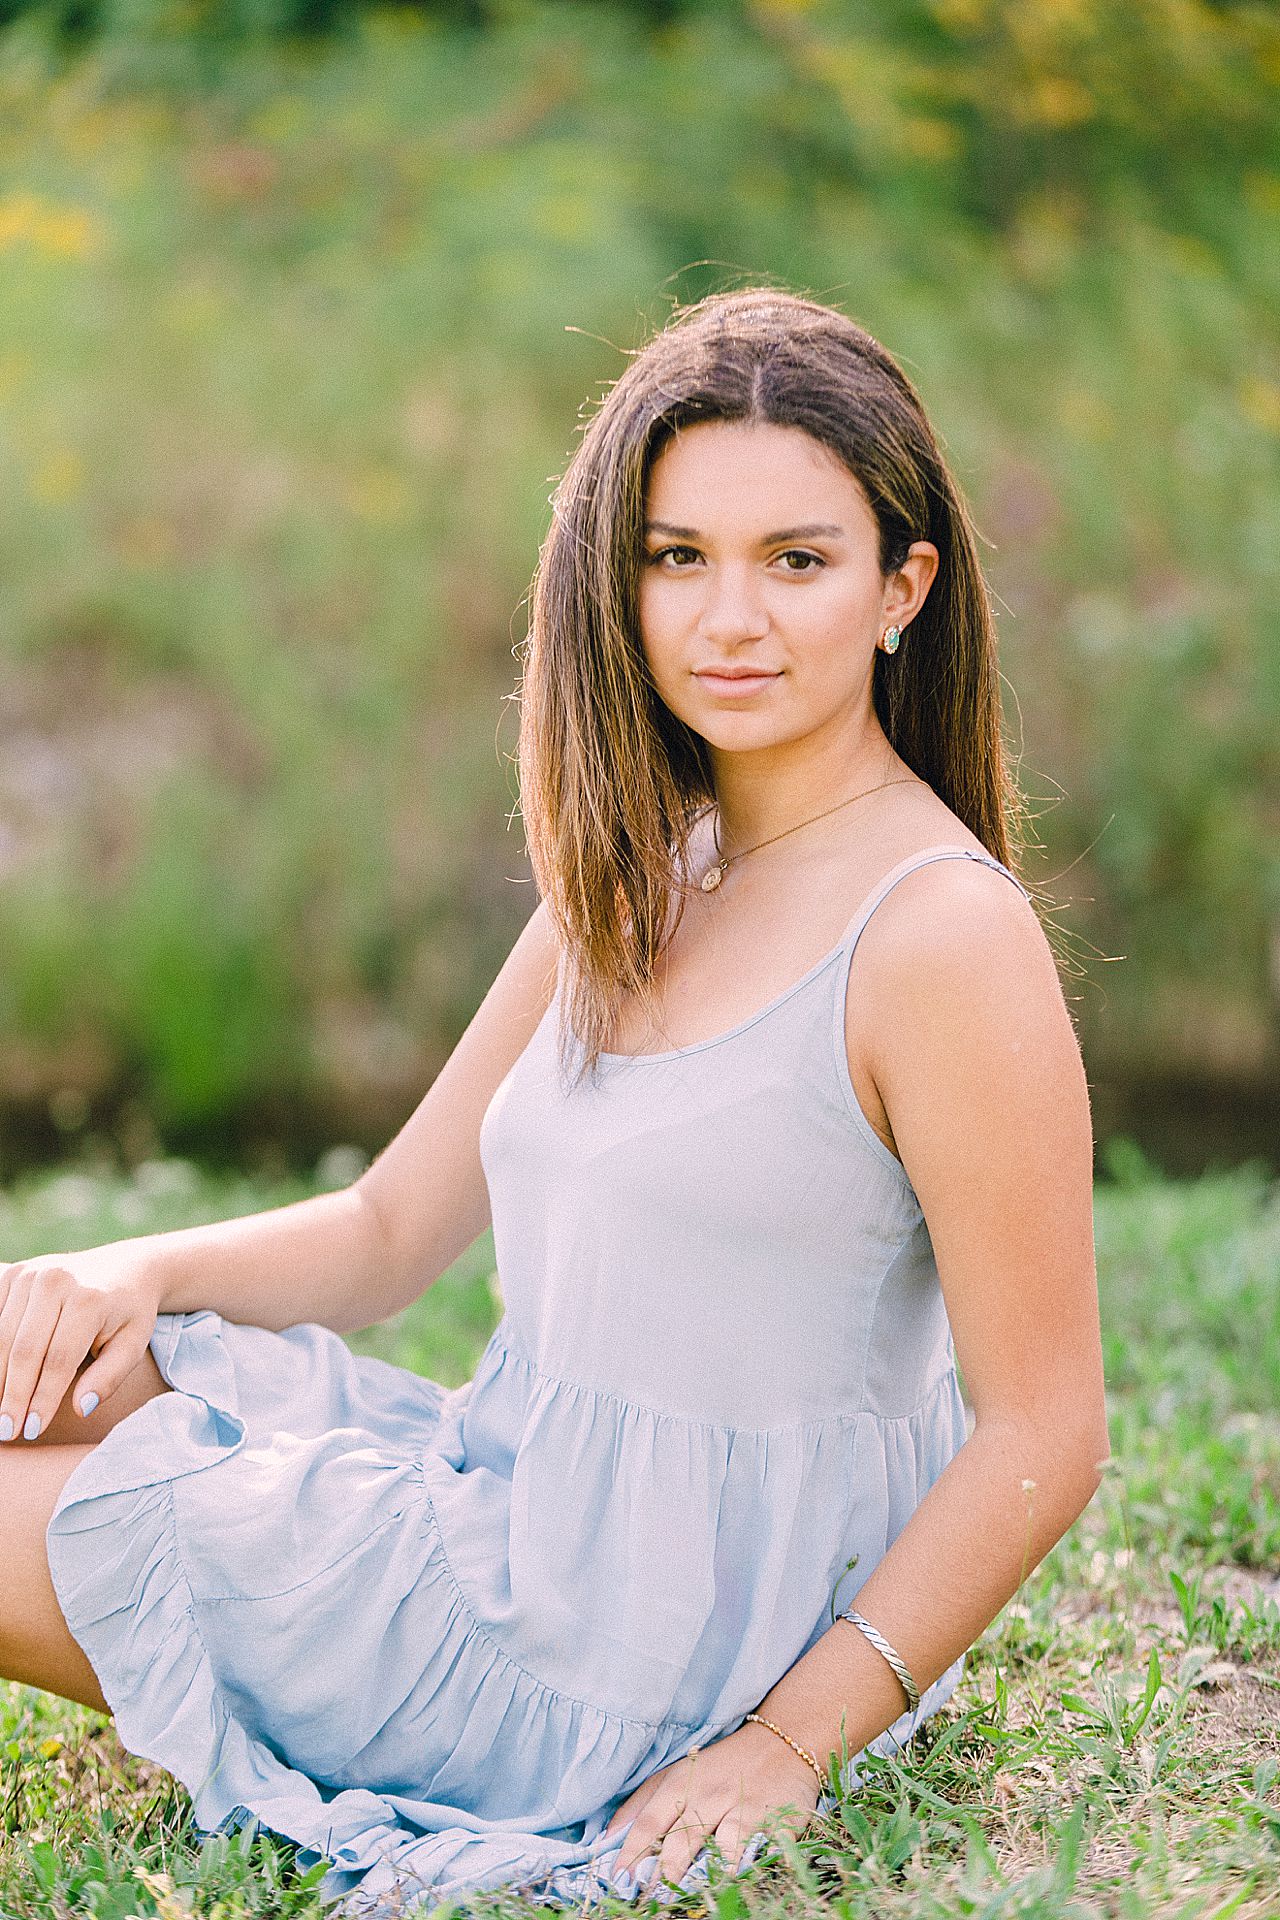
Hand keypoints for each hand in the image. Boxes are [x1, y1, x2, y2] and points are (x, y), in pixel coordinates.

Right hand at [0, 1244, 162, 1441]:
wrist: (126, 1266)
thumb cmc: (130, 1312)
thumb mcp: (133, 1344)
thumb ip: (109, 1377)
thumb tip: (80, 1409)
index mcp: (88, 1300)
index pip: (58, 1361)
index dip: (43, 1399)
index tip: (32, 1431)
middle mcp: (56, 1281)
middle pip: (24, 1351)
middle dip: (12, 1396)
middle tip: (5, 1431)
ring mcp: (30, 1274)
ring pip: (2, 1337)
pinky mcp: (13, 1272)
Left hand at [601, 1717, 820, 1892]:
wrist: (782, 1742)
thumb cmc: (720, 1765)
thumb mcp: (676, 1773)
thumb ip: (642, 1803)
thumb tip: (608, 1837)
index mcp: (681, 1784)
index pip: (650, 1822)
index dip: (632, 1853)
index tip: (618, 1880)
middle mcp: (710, 1796)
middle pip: (682, 1840)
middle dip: (663, 1873)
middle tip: (648, 1900)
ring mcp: (743, 1810)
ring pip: (721, 1847)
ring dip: (705, 1874)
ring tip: (687, 1897)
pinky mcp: (775, 1822)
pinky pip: (761, 1850)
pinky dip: (748, 1868)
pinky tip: (734, 1884)